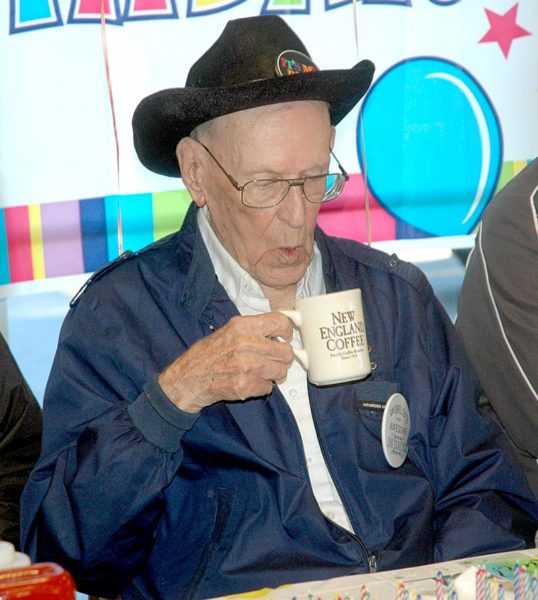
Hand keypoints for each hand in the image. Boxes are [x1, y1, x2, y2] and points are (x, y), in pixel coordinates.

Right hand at [158, 312, 294, 412]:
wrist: (188, 379)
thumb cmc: (207, 355)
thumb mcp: (229, 331)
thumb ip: (253, 329)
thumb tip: (279, 330)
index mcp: (242, 326)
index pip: (280, 322)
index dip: (286, 332)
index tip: (284, 338)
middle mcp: (246, 343)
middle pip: (286, 352)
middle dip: (281, 359)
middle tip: (272, 360)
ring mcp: (246, 365)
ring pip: (281, 371)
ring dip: (273, 375)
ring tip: (259, 372)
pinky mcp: (245, 385)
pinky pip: (268, 387)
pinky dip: (261, 387)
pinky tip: (248, 382)